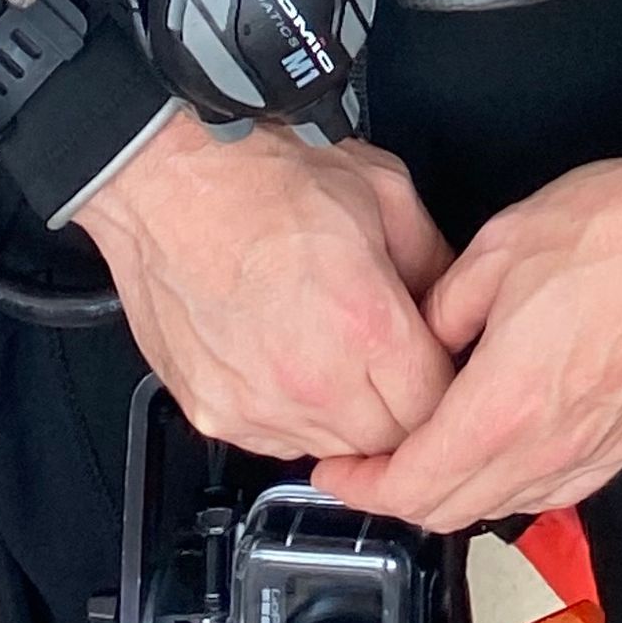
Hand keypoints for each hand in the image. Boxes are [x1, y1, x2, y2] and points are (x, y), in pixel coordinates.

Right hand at [75, 111, 454, 461]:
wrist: (171, 177)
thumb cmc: (262, 172)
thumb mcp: (383, 189)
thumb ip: (433, 258)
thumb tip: (450, 300)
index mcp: (365, 325)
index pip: (436, 407)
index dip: (446, 384)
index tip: (438, 362)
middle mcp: (311, 380)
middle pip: (388, 443)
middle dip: (401, 406)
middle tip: (390, 356)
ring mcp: (257, 405)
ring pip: (331, 450)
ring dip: (346, 414)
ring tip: (332, 348)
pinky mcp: (213, 413)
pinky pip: (274, 442)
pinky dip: (292, 413)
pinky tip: (288, 357)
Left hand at [314, 144, 621, 531]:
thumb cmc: (619, 230)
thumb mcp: (499, 247)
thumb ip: (444, 308)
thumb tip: (424, 338)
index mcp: (507, 403)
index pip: (415, 483)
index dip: (362, 482)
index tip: (337, 465)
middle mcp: (552, 445)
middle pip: (454, 509)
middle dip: (399, 493)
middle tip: (370, 460)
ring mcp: (597, 449)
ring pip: (505, 504)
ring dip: (457, 489)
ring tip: (430, 446)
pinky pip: (557, 487)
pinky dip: (513, 481)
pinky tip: (507, 441)